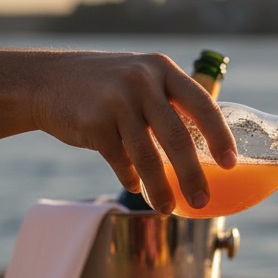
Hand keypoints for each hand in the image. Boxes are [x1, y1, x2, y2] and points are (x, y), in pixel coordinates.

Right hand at [29, 52, 236, 213]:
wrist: (46, 80)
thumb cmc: (107, 85)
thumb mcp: (142, 77)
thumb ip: (170, 102)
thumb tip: (205, 144)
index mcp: (163, 69)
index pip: (202, 105)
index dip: (219, 136)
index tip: (231, 163)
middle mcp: (142, 81)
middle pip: (177, 137)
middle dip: (192, 175)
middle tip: (202, 199)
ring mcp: (116, 101)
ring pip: (147, 156)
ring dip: (161, 189)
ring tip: (169, 208)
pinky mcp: (93, 123)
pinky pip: (120, 161)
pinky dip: (131, 178)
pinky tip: (136, 186)